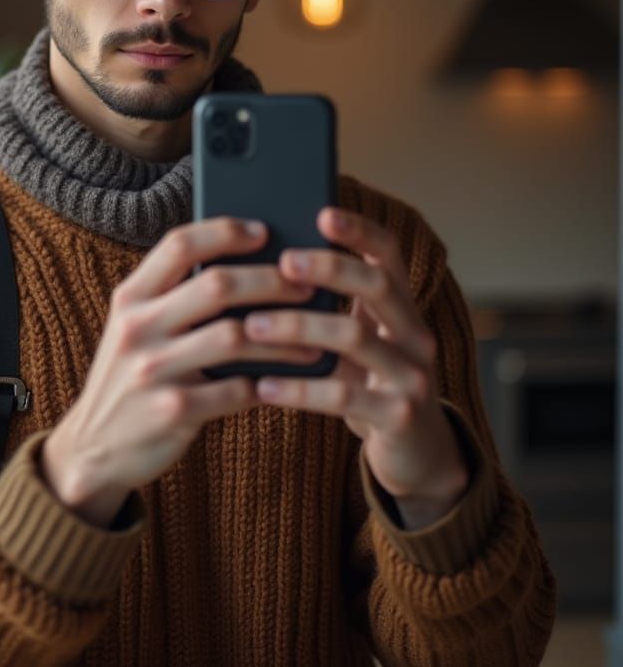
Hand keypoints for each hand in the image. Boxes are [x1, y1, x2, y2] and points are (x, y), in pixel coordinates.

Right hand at [41, 217, 316, 526]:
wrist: (93, 449)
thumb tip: (246, 265)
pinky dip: (266, 384)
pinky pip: (235, 389)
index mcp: (130, 297)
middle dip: (272, 281)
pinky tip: (285, 382)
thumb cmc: (131, 377)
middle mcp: (137, 327)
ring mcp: (152, 370)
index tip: (264, 232)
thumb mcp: (135, 329)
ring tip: (312, 340)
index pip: (179, 244)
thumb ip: (173, 297)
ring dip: (283, 337)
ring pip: (235, 336)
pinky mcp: (171, 411)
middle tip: (307, 285)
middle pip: (217, 285)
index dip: (226, 232)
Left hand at [245, 207, 468, 529]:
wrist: (413, 453)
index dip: (359, 230)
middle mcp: (415, 334)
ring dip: (298, 327)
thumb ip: (321, 308)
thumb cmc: (364, 383)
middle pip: (378, 285)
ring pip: (354, 337)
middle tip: (282, 262)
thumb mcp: (349, 342)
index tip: (321, 213)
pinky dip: (299, 388)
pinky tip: (262, 385)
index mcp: (400, 307)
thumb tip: (254, 268)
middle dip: (328, 268)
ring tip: (251, 325)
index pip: (388, 254)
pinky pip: (344, 396)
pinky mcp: (400, 417)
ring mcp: (413, 375)